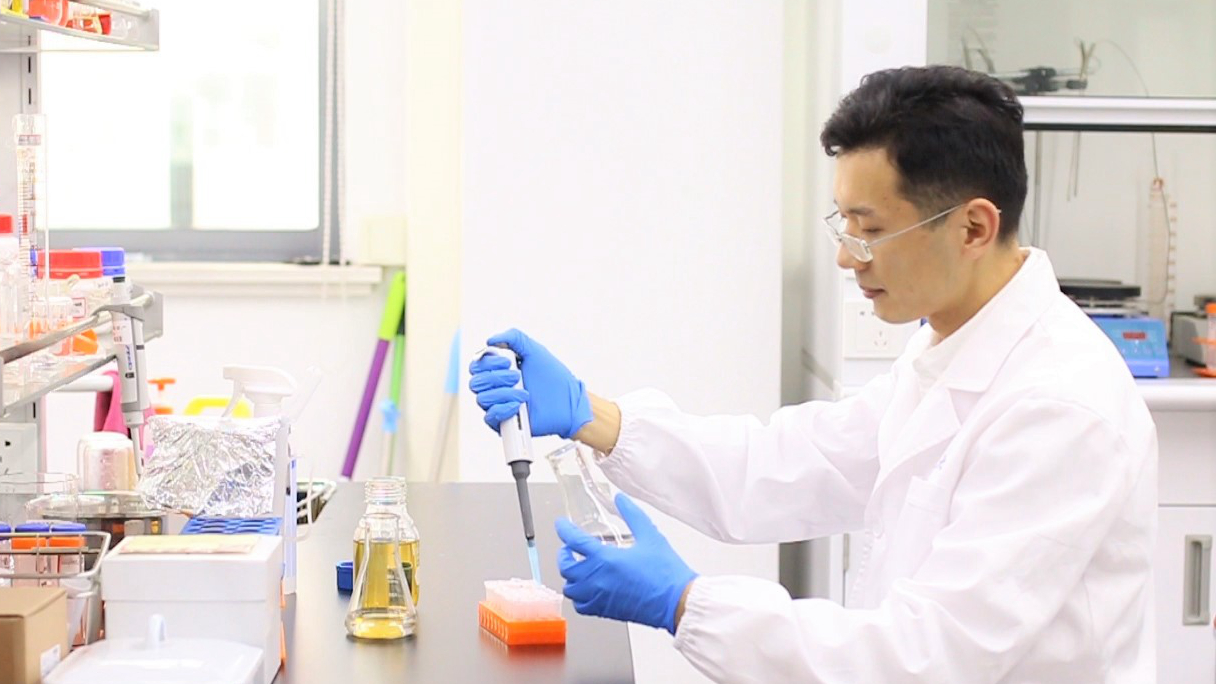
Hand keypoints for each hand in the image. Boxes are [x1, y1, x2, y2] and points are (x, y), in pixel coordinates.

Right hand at [467, 329, 592, 438]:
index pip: (476, 366)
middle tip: (518, 376)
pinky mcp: (503, 422)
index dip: (487, 362)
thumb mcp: (534, 350)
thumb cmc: (552, 376)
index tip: (507, 362)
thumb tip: (490, 340)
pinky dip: (502, 409)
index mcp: (498, 370)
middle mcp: (495, 387)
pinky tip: (518, 405)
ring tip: (525, 393)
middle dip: (496, 377)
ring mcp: (498, 405)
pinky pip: (490, 417)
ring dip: (504, 394)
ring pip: (482, 399)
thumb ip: (514, 337)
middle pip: (475, 382)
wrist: (567, 401)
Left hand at [557, 493, 697, 633]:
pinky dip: (578, 596)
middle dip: (564, 555)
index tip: (561, 525)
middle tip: (569, 548)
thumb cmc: (666, 574)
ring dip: (570, 576)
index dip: (564, 530)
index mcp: (605, 559)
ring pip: (570, 588)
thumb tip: (621, 500)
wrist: (676, 603)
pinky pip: (580, 605)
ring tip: (577, 568)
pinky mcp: (605, 610)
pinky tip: (586, 589)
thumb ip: (633, 514)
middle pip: (566, 567)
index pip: (574, 541)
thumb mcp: (650, 535)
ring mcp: (599, 597)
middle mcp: (597, 580)